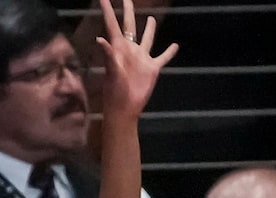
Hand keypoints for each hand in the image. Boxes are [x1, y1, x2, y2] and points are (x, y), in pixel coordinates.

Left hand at [94, 0, 177, 120]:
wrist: (125, 108)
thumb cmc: (115, 91)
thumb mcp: (111, 71)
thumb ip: (108, 54)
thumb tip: (100, 38)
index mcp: (118, 47)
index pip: (112, 24)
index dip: (107, 10)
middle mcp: (130, 49)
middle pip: (129, 25)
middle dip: (128, 12)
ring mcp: (142, 59)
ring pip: (147, 39)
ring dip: (150, 29)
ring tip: (151, 19)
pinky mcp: (152, 69)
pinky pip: (163, 58)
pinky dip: (169, 52)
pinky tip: (175, 46)